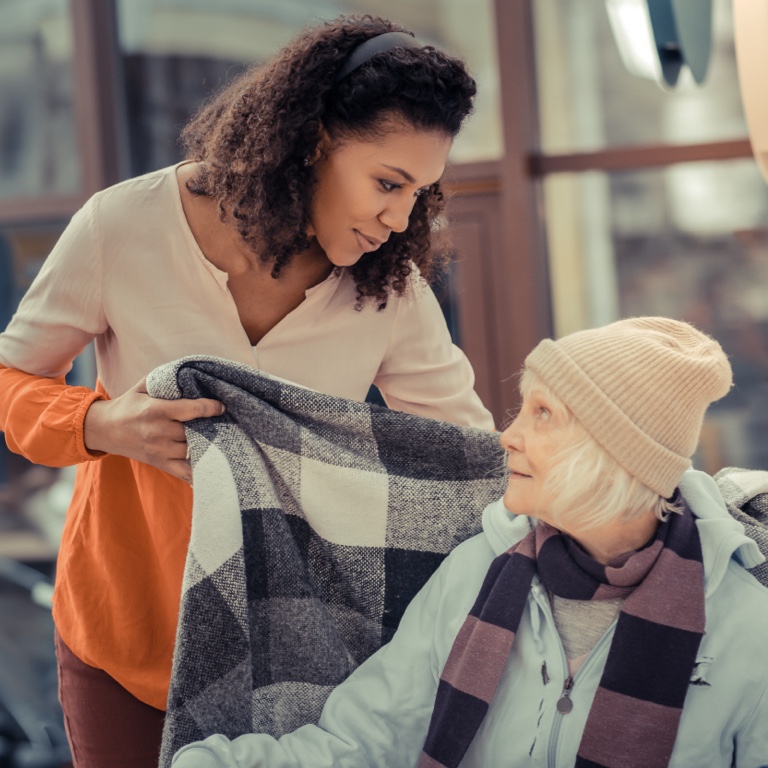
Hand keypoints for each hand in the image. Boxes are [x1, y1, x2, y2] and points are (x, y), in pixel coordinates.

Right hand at [83, 377, 224, 482]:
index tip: (222, 406)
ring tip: (217, 438)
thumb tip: (190, 372)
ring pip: (193, 450)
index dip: (211, 407)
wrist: (104, 429)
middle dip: (210, 426)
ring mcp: (159, 451)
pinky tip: (212, 466)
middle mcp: (158, 432)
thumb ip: (165, 379)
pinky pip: (185, 473)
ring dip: (207, 445)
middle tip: (222, 422)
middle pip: (195, 431)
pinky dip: (199, 472)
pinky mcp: (160, 464)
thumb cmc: (128, 405)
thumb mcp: (142, 387)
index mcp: (156, 410)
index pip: (191, 409)